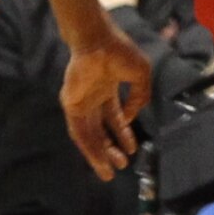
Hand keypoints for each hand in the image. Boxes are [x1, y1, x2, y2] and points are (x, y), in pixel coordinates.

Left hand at [61, 29, 152, 177]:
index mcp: (107, 88)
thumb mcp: (141, 75)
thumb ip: (140, 97)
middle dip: (111, 149)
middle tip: (120, 166)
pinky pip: (78, 132)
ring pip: (89, 136)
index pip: (114, 116)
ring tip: (109, 172)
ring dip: (99, 155)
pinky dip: (88, 147)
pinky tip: (97, 159)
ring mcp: (81, 103)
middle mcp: (93, 98)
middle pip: (100, 130)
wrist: (97, 42)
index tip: (132, 148)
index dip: (123, 133)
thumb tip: (131, 116)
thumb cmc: (120, 53)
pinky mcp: (71, 106)